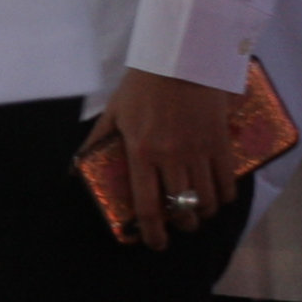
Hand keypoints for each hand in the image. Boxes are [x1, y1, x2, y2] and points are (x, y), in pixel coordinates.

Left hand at [86, 67, 238, 250]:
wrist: (179, 58)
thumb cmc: (143, 85)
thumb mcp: (114, 112)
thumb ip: (96, 142)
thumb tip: (74, 168)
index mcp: (141, 153)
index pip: (148, 207)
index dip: (153, 233)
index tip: (154, 243)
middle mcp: (171, 158)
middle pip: (182, 211)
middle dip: (181, 226)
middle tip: (178, 225)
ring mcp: (199, 152)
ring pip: (207, 202)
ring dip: (202, 214)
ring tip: (196, 211)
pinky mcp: (220, 144)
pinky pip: (228, 183)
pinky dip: (224, 197)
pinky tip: (216, 196)